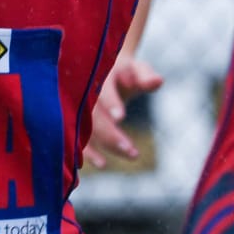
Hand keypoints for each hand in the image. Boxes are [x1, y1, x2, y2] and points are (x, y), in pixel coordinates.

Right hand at [83, 54, 163, 168]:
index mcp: (99, 76)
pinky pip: (76, 139)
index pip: (103, 89)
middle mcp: (83, 93)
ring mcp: (77, 109)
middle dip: (109, 135)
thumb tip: (158, 81)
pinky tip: (102, 164)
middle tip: (132, 153)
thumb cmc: (125, 72)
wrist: (103, 72)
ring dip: (100, 148)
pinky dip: (87, 153)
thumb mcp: (136, 69)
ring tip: (126, 158)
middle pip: (93, 115)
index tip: (120, 117)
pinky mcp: (76, 123)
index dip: (111, 102)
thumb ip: (145, 76)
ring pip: (83, 130)